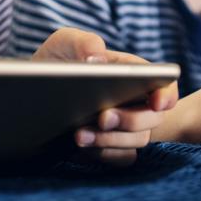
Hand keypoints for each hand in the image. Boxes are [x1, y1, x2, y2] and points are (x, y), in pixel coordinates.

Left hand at [32, 28, 177, 166]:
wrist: (34, 90)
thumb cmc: (58, 60)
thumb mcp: (65, 42)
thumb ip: (84, 42)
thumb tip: (96, 59)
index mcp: (134, 73)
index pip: (165, 84)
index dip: (167, 94)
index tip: (157, 103)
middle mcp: (136, 101)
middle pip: (154, 118)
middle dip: (131, 120)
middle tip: (103, 117)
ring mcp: (125, 127)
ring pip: (138, 140)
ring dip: (111, 140)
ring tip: (78, 135)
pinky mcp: (112, 147)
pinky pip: (122, 158)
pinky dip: (105, 155)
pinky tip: (80, 149)